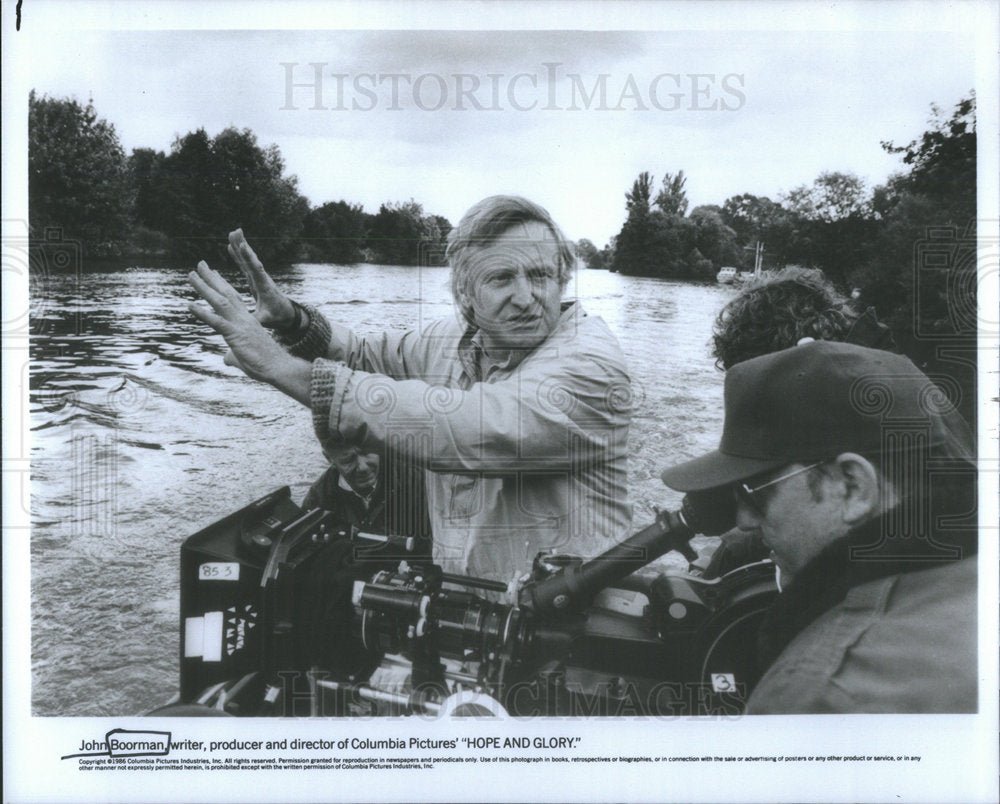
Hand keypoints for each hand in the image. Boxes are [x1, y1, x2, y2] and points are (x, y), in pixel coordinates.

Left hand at [188, 261, 308, 403]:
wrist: (279, 368)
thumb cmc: (264, 364)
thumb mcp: (244, 358)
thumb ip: (233, 356)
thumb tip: (227, 359)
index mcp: (247, 321)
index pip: (233, 298)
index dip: (221, 285)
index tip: (213, 273)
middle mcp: (244, 318)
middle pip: (226, 293)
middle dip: (212, 278)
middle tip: (200, 264)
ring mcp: (240, 325)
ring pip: (220, 301)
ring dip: (204, 287)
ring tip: (191, 275)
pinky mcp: (236, 335)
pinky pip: (217, 322)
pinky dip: (202, 313)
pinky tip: (190, 305)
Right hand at [227, 229, 295, 327]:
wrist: (287, 314)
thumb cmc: (277, 317)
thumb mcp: (267, 321)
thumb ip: (258, 321)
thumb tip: (249, 325)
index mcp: (264, 287)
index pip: (256, 270)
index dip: (249, 258)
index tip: (244, 246)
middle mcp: (261, 278)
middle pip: (251, 259)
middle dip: (244, 246)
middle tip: (236, 232)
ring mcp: (258, 277)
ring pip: (248, 258)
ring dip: (240, 245)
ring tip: (233, 232)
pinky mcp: (255, 278)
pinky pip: (245, 263)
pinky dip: (238, 254)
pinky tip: (231, 245)